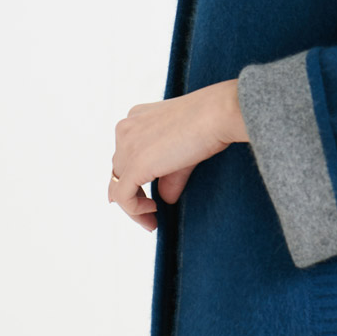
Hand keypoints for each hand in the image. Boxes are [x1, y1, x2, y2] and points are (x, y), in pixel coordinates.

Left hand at [108, 80, 246, 231]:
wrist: (219, 114)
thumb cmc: (211, 124)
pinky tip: (154, 211)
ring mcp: (127, 145)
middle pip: (119, 172)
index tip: (149, 201)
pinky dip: (135, 211)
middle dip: (134, 197)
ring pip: (117, 186)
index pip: (125, 157)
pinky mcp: (135, 164)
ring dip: (134, 209)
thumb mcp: (184, 152)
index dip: (134, 181)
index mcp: (136, 119)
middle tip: (152, 215)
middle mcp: (126, 129)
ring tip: (152, 221)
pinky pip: (123, 197)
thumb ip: (169, 176)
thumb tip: (165, 199)